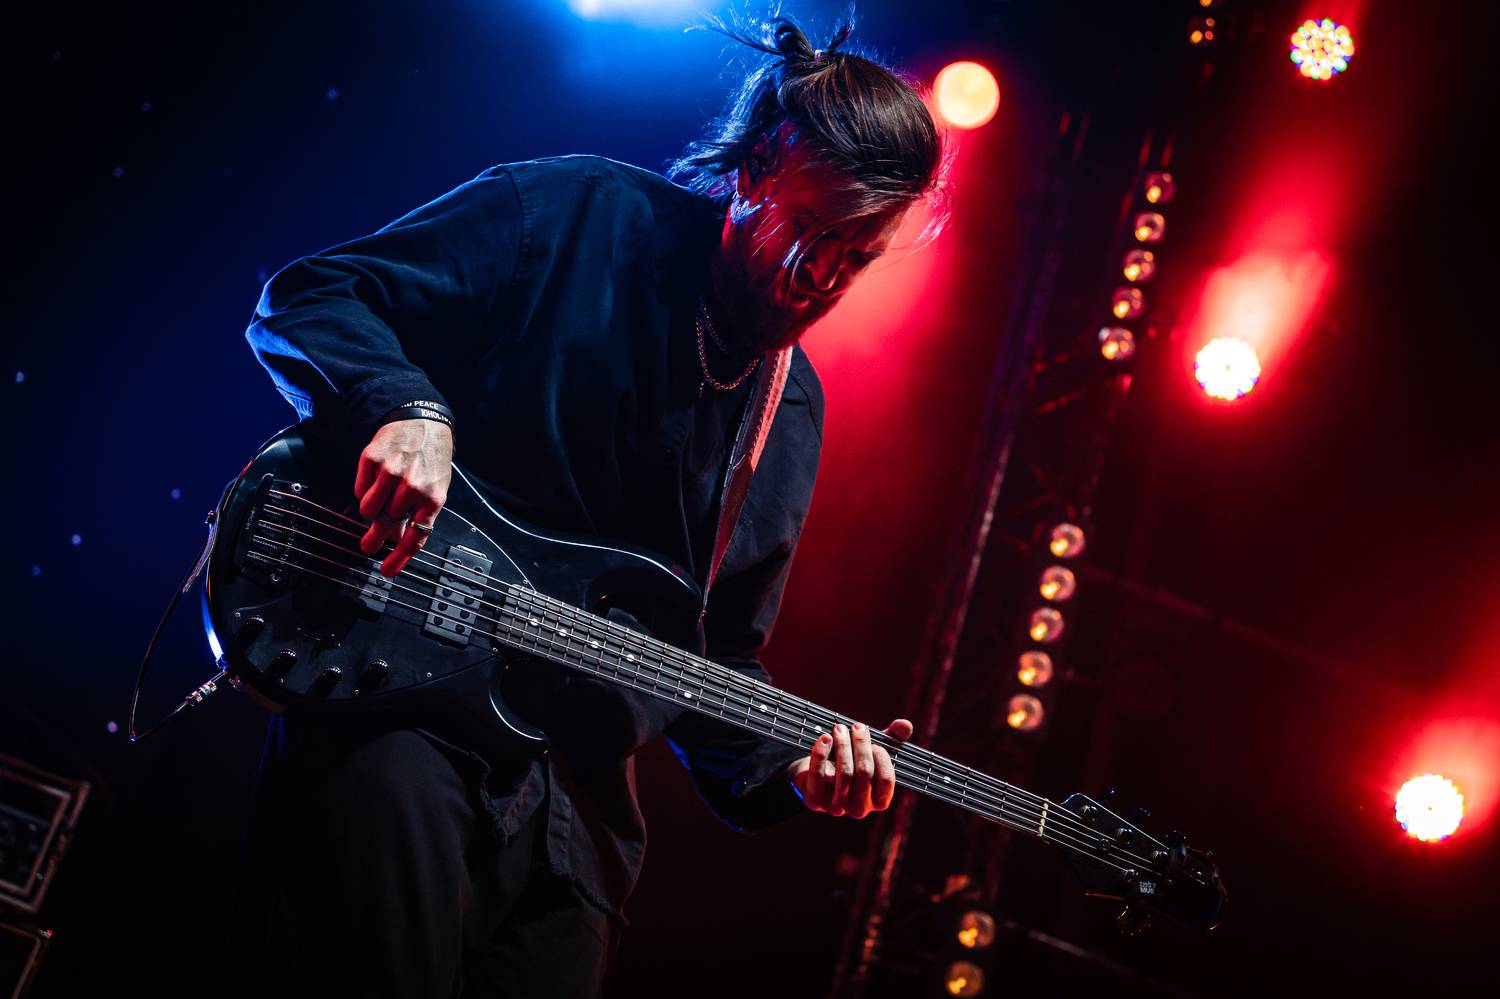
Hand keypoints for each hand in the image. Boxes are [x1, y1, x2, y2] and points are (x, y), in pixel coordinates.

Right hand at [354, 419, 453, 575]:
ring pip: (368, 509)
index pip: (416, 535)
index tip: (387, 571)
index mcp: (433, 497)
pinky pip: (360, 490)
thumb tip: (401, 540)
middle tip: (368, 546)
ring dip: (370, 511)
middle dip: (374, 540)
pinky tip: (375, 482)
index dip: (399, 557)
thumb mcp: (436, 487)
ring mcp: (391, 473)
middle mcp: (412, 487)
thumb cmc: (431, 458)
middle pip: (386, 525)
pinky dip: (364, 491)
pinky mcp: (372, 461)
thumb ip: (421, 514)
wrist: (422, 421)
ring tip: (377, 503)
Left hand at [787, 718, 913, 818]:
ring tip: (840, 728)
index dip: (882, 758)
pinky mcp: (814, 800)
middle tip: (857, 726)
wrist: (817, 773)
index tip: (875, 743)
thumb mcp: (873, 751)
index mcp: (878, 800)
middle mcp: (859, 808)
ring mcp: (836, 807)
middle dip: (861, 744)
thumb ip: (892, 739)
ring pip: (844, 774)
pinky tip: (825, 738)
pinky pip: (818, 775)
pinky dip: (821, 753)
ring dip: (843, 745)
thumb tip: (905, 725)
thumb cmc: (852, 762)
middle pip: (864, 773)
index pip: (886, 780)